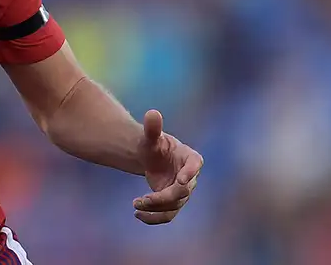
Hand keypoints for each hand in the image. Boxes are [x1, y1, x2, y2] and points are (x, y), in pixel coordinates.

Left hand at [133, 109, 202, 224]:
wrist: (151, 157)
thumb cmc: (153, 144)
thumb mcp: (150, 137)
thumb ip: (152, 128)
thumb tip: (152, 113)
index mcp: (190, 158)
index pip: (195, 165)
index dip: (190, 173)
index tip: (179, 180)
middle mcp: (190, 177)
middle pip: (182, 192)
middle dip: (162, 197)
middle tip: (141, 200)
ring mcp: (183, 192)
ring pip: (174, 206)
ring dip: (155, 209)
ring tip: (135, 205)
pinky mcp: (173, 202)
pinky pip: (168, 215)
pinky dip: (154, 218)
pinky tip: (137, 215)